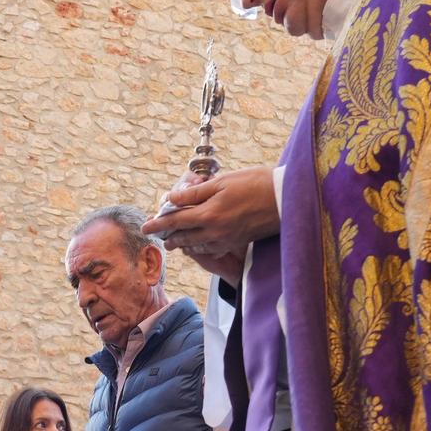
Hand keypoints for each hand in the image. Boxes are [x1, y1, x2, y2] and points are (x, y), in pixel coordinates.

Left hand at [142, 167, 279, 282]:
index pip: (175, 222)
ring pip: (196, 245)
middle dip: (168, 236)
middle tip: (157, 233)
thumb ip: (194, 194)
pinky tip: (199, 241)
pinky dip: (200, 245)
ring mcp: (226, 240)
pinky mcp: (236, 242)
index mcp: (209, 215)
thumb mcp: (222, 182)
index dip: (157, 224)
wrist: (286, 199)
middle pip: (183, 237)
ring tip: (174, 238)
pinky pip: (211, 248)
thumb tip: (171, 198)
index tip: (144, 226)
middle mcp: (214, 232)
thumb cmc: (255, 184)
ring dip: (183, 241)